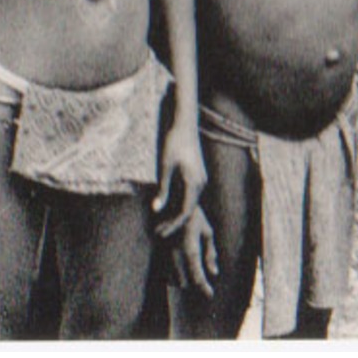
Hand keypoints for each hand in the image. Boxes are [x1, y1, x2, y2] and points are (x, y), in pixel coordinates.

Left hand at [153, 122, 205, 237]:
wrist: (184, 124)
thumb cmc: (173, 142)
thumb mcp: (165, 167)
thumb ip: (162, 189)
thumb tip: (156, 209)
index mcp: (195, 183)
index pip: (186, 212)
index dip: (173, 225)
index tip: (160, 233)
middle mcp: (201, 183)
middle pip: (189, 210)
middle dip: (174, 222)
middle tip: (157, 231)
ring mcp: (200, 179)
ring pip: (190, 203)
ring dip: (176, 213)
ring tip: (160, 222)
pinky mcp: (197, 175)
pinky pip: (190, 195)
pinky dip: (179, 204)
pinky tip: (167, 206)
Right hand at [172, 206, 219, 298]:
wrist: (171, 204)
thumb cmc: (194, 217)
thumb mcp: (207, 231)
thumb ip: (210, 253)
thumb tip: (214, 273)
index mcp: (190, 248)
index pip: (197, 276)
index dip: (204, 288)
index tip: (210, 295)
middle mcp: (175, 254)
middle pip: (184, 282)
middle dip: (193, 283)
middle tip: (204, 283)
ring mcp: (164, 254)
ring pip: (173, 280)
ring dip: (183, 281)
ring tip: (192, 275)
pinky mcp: (157, 253)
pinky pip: (164, 273)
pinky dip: (173, 276)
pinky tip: (179, 271)